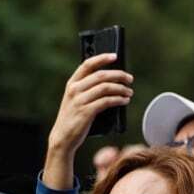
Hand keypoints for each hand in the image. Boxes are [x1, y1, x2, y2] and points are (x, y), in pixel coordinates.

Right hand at [44, 54, 132, 188]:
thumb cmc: (74, 118)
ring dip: (121, 88)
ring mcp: (80, 100)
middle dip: (118, 75)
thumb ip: (89, 90)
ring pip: (106, 88)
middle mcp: (75, 89)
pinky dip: (118, 100)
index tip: (115, 56)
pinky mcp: (86, 112)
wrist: (63, 138)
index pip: (87, 64)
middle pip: (101, 76)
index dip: (102, 58)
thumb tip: (113, 83)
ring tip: (129, 92)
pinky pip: (107, 101)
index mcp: (72, 83)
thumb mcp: (77, 101)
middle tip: (130, 79)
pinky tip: (124, 101)